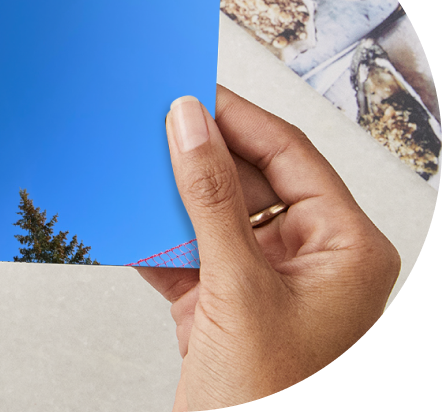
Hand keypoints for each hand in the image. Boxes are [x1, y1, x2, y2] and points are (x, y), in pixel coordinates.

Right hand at [138, 85, 399, 410]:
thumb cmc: (267, 399)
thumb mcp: (238, 287)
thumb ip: (211, 200)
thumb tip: (189, 126)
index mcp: (344, 247)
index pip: (290, 155)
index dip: (238, 118)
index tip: (190, 92)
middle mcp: (308, 259)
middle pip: (248, 180)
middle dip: (198, 158)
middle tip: (152, 126)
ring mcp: (263, 282)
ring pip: (213, 215)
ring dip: (171, 200)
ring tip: (132, 170)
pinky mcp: (222, 305)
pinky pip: (186, 253)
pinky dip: (155, 242)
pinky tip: (128, 224)